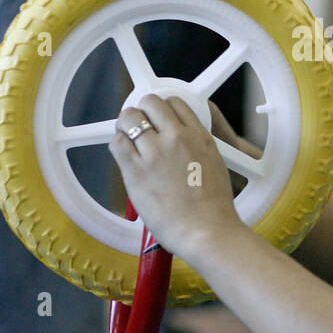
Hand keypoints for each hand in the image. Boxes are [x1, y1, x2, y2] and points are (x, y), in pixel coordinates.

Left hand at [110, 94, 244, 258]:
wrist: (206, 230)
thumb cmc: (213, 208)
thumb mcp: (214, 164)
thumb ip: (197, 148)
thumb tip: (182, 145)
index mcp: (199, 136)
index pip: (174, 102)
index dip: (162, 108)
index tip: (156, 117)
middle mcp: (177, 138)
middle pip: (150, 102)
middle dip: (142, 110)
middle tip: (139, 124)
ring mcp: (155, 153)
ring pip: (129, 118)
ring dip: (125, 124)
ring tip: (126, 136)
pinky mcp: (136, 171)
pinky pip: (117, 143)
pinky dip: (117, 143)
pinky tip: (123, 153)